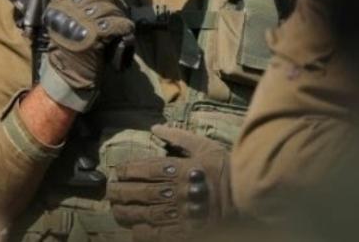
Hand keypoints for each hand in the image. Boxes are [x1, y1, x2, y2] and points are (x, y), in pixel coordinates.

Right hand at [39, 0, 133, 111]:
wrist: (69, 80)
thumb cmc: (72, 56)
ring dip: (117, 23)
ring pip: (109, 8)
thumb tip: (95, 1)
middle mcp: (64, 10)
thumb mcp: (68, 29)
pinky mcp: (91, 32)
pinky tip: (119, 42)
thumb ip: (75, 12)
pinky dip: (124, 32)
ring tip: (112, 39)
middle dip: (108, 9)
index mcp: (57, 8)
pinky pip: (117, 23)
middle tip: (108, 29)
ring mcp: (77, 20)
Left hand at [108, 125, 232, 239]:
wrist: (249, 197)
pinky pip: (158, 234)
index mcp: (180, 169)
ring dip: (126, 213)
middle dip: (120, 192)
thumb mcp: (205, 146)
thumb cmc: (226, 169)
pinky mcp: (186, 231)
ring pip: (145, 214)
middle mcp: (176, 191)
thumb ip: (179, 137)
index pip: (145, 169)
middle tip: (110, 191)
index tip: (117, 172)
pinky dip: (143, 233)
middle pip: (140, 192)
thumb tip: (155, 127)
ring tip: (116, 211)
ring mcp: (180, 213)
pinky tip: (136, 230)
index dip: (127, 171)